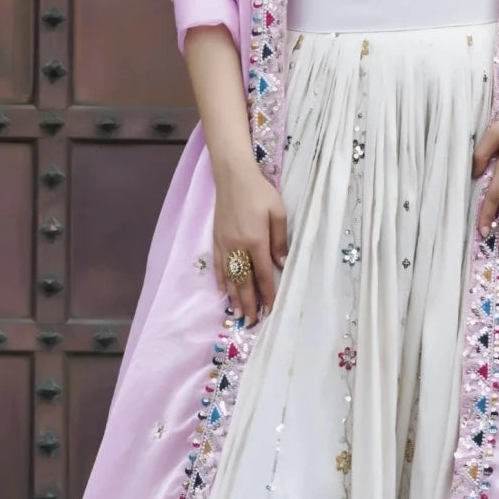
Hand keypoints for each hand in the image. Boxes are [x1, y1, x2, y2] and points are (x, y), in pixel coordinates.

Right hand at [213, 164, 287, 325]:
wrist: (233, 176)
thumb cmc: (260, 192)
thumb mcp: (278, 212)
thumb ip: (280, 240)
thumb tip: (282, 264)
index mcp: (256, 241)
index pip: (263, 274)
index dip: (268, 294)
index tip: (271, 310)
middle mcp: (238, 246)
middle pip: (244, 281)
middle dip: (249, 303)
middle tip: (253, 322)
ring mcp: (224, 244)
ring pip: (229, 277)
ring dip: (234, 297)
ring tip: (239, 314)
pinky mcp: (216, 239)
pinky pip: (217, 264)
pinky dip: (219, 280)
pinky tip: (221, 291)